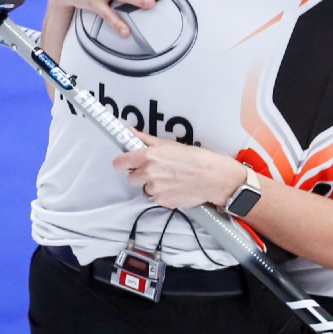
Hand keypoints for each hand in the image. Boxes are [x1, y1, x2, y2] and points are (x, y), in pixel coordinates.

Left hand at [112, 134, 247, 209]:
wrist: (213, 177)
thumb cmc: (197, 158)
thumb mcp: (171, 144)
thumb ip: (147, 140)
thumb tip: (130, 131)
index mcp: (149, 156)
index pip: (119, 162)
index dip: (123, 162)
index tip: (127, 161)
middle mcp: (149, 173)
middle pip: (131, 178)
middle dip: (139, 174)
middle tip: (156, 170)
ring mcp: (155, 190)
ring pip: (145, 189)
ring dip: (154, 185)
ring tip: (171, 178)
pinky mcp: (163, 202)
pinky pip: (157, 198)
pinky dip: (164, 194)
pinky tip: (176, 187)